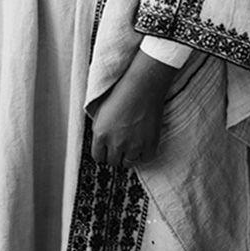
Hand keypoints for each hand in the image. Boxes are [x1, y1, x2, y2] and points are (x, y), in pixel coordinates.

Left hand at [90, 50, 178, 167]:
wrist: (142, 87)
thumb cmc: (120, 94)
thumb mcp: (100, 111)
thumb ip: (99, 129)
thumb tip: (100, 141)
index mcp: (100, 134)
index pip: (98, 157)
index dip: (102, 154)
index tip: (106, 151)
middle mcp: (116, 143)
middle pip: (113, 162)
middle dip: (115, 155)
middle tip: (119, 147)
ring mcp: (134, 146)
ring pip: (129, 163)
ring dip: (129, 155)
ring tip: (131, 145)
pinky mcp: (150, 144)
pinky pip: (146, 159)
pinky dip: (144, 154)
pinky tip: (142, 145)